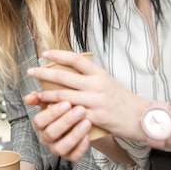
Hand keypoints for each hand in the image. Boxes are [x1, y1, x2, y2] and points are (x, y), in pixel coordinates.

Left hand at [26, 50, 145, 160]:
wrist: (140, 117)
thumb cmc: (121, 98)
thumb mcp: (107, 80)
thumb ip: (89, 75)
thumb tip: (69, 67)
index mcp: (99, 73)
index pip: (75, 59)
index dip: (58, 55)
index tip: (44, 54)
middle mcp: (96, 84)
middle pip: (63, 76)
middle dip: (43, 74)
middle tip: (30, 71)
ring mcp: (95, 101)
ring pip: (63, 96)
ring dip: (46, 95)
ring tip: (36, 93)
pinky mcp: (95, 117)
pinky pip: (71, 114)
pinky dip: (59, 112)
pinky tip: (49, 111)